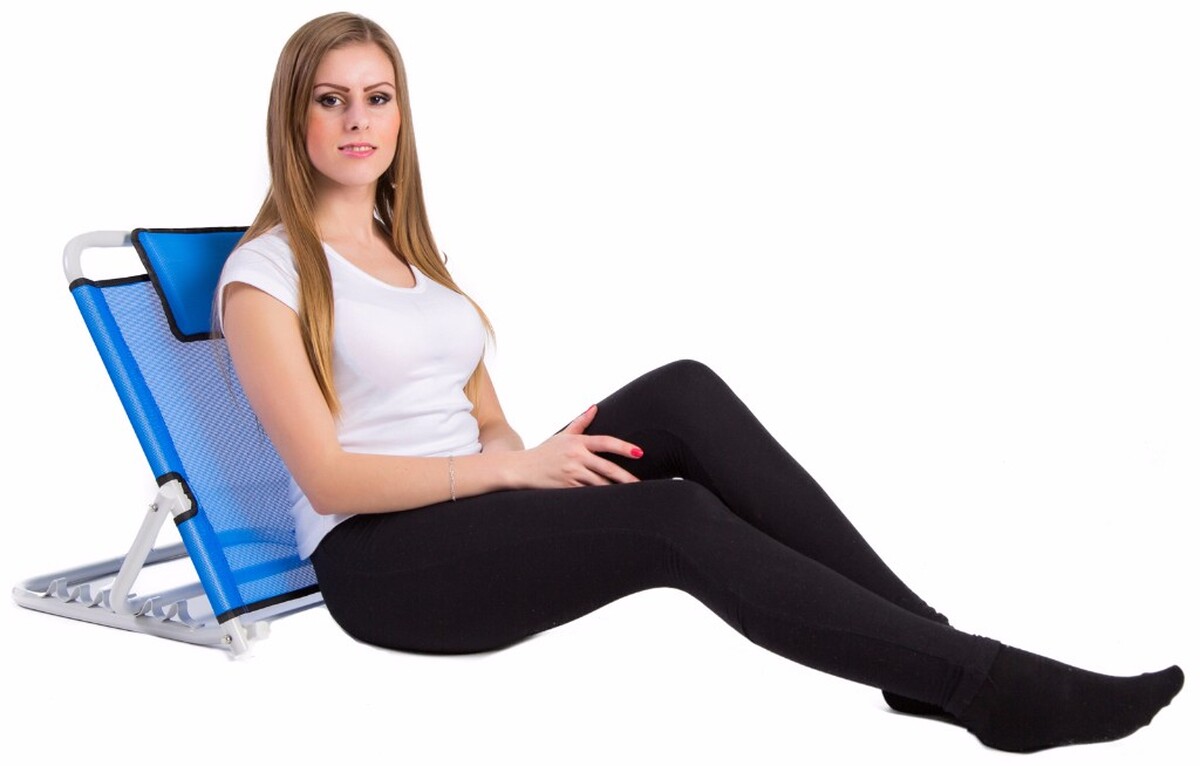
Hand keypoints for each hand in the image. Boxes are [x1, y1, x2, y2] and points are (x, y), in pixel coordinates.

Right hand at [514, 405, 642, 488]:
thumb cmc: (544, 452)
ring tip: (629, 496)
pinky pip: (587, 494)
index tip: (638, 453)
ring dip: (614, 491)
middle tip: (640, 484)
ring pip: (599, 484)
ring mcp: (571, 474)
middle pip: (607, 468)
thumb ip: (581, 422)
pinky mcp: (566, 488)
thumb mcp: (562, 435)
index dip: (624, 448)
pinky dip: (599, 498)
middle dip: (625, 478)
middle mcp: (576, 457)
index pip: (605, 442)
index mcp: (577, 442)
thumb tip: (595, 407)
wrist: (521, 468)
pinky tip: (610, 503)